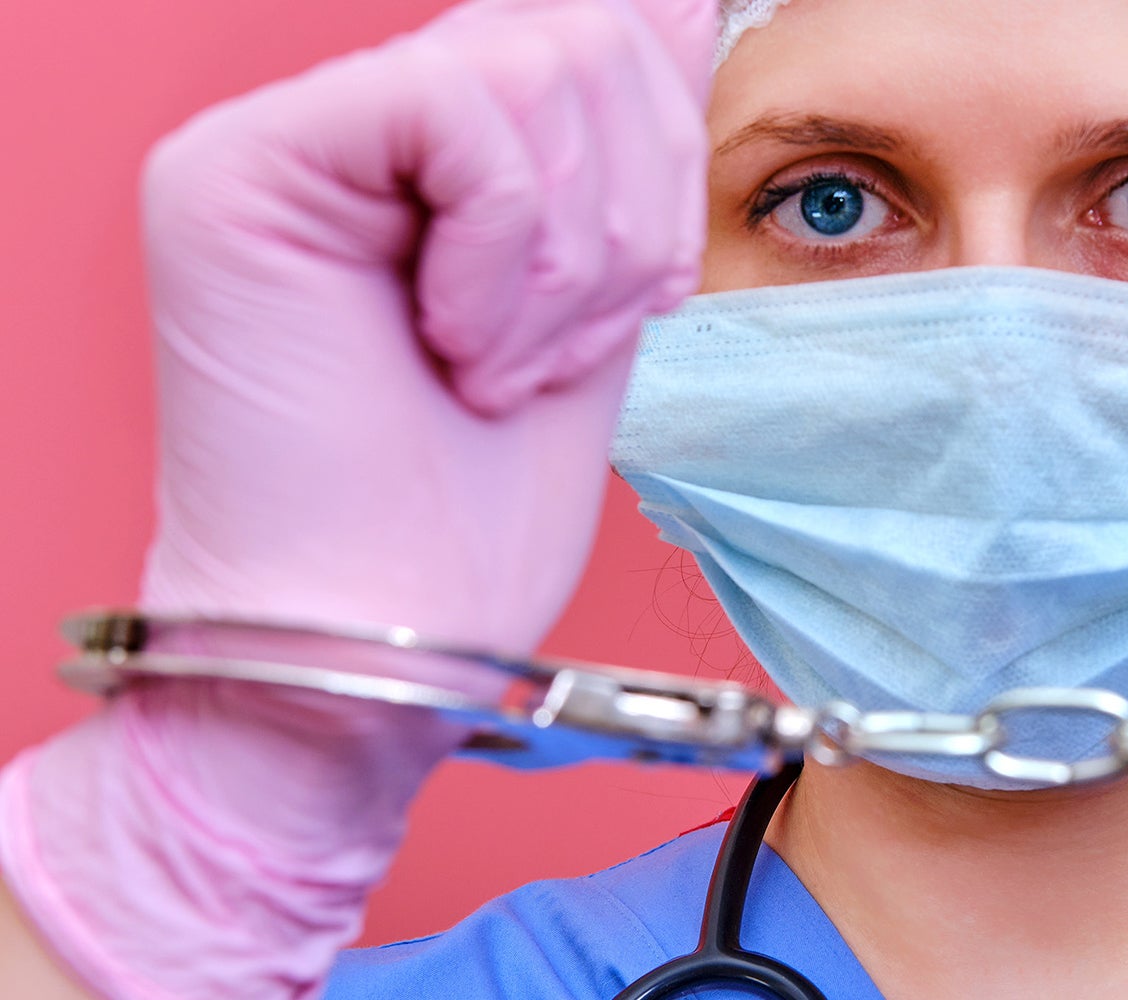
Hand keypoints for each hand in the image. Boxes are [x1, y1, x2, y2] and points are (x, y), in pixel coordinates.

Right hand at [1, 1, 714, 995]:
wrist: (386, 634)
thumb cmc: (474, 512)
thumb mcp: (599, 297)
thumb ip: (624, 144)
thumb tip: (682, 1)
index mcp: (427, 154)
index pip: (593, 38)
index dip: (662, 148)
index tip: (644, 287)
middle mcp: (343, 126)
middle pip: (584, 32)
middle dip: (632, 213)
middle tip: (562, 350)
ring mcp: (283, 139)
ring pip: (539, 60)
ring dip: (572, 256)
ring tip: (501, 366)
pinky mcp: (238, 165)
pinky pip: (463, 112)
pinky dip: (508, 254)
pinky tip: (452, 349)